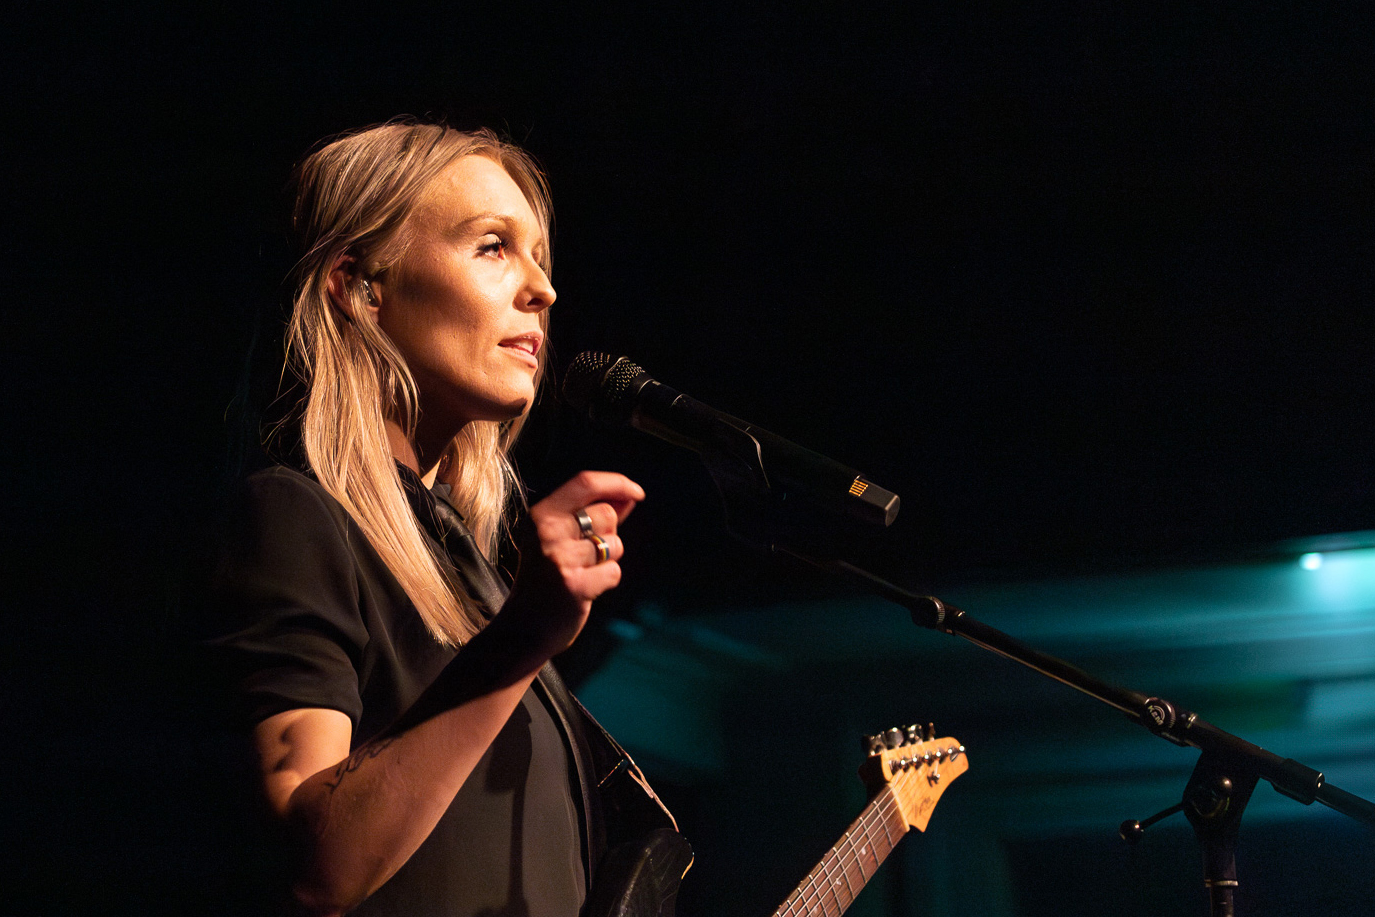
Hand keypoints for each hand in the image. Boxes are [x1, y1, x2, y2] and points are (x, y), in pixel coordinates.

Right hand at [502, 471, 644, 656]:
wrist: (522, 629)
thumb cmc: (545, 579)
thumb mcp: (559, 539)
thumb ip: (592, 514)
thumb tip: (629, 496)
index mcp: (541, 515)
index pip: (585, 482)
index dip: (617, 483)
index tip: (637, 492)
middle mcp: (547, 532)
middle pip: (606, 514)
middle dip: (610, 534)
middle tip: (588, 555)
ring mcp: (559, 558)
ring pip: (614, 545)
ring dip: (608, 560)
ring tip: (583, 572)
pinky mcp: (574, 585)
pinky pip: (613, 572)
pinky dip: (606, 581)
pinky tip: (586, 589)